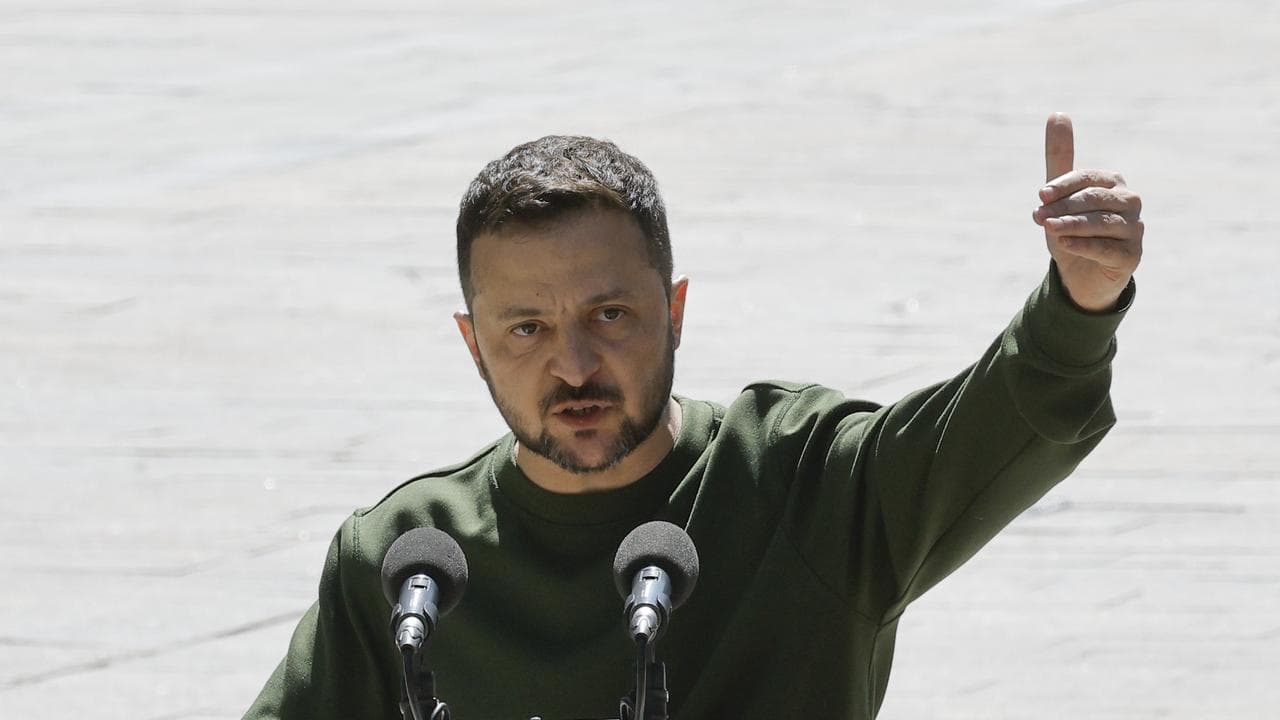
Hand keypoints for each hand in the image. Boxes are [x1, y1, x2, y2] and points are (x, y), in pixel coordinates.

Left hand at [1032, 113, 1142, 311]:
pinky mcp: (1132, 256)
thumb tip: (1057, 113)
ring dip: (1072, 224)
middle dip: (1064, 207)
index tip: (1041, 194)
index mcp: (1113, 184)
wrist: (1081, 275)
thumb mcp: (1060, 195)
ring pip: (1103, 223)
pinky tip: (1063, 244)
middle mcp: (1130, 203)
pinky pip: (1108, 248)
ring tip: (1048, 228)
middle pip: (1095, 200)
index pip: (1089, 179)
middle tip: (1037, 216)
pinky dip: (1085, 245)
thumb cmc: (1072, 228)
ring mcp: (1134, 230)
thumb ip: (1060, 157)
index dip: (1064, 185)